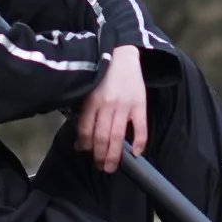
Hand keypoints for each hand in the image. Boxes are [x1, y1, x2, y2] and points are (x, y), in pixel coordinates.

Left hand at [74, 45, 147, 172]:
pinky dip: (139, 143)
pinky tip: (136, 154)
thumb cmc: (102, 74)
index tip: (84, 153)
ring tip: (111, 167)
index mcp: (92, 101)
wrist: (122, 54)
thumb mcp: (88, 90)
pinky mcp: (140, 105)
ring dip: (114, 156)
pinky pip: (141, 128)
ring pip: (118, 137)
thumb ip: (85, 112)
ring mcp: (125, 106)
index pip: (85, 129)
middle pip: (101, 137)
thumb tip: (80, 139)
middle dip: (99, 156)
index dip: (84, 144)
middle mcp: (107, 105)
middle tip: (100, 167)